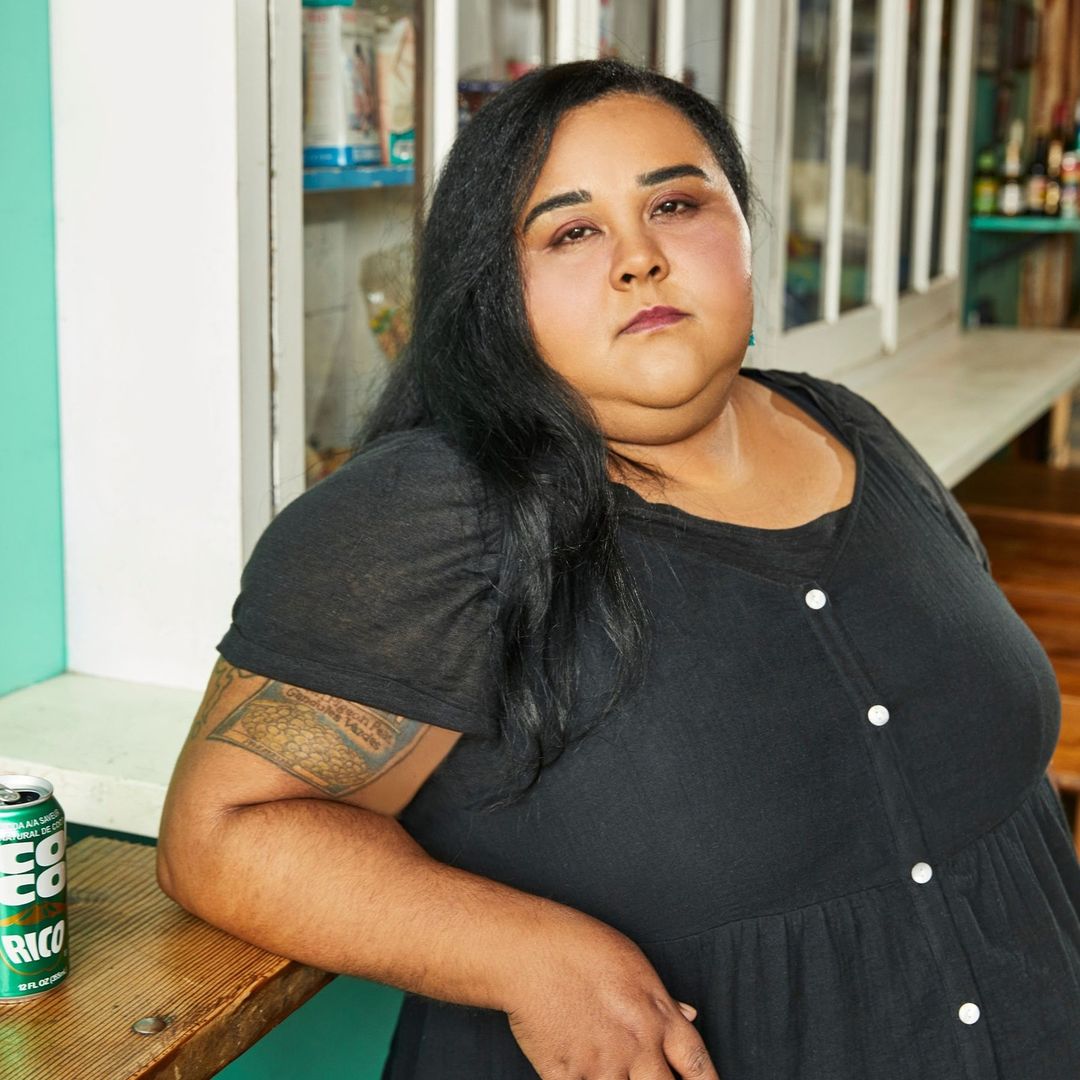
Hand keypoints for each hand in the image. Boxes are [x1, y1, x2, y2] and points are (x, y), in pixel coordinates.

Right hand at [504, 918, 718, 1078]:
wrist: (530, 951)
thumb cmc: (581, 947)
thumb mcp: (634, 965)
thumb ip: (664, 1000)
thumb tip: (689, 1015)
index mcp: (657, 1017)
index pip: (697, 1068)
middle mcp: (636, 1047)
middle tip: (650, 1078)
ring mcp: (601, 1066)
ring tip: (613, 1072)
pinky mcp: (566, 1076)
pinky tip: (581, 1077)